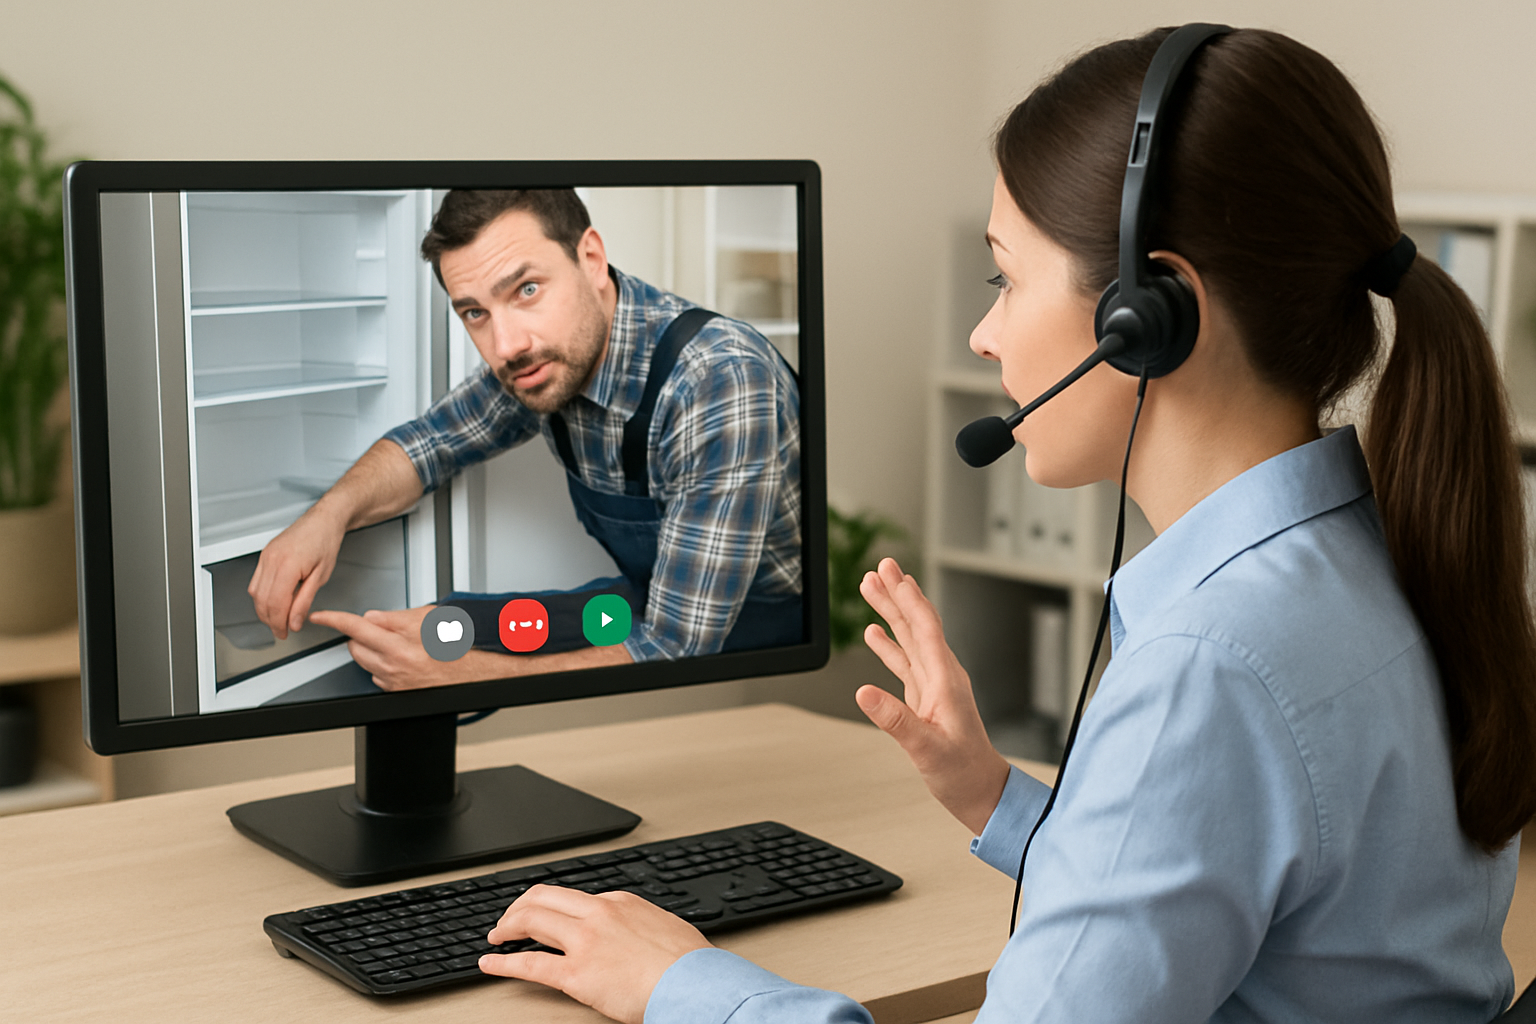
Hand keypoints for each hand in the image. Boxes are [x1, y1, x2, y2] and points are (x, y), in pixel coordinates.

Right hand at [248, 506, 347, 639]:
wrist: (323, 519)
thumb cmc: (326, 541)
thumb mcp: (321, 576)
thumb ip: (305, 601)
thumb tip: (294, 621)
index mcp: (287, 565)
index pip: (275, 604)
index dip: (278, 623)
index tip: (285, 633)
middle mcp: (271, 560)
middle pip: (262, 600)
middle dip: (270, 620)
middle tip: (282, 631)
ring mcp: (265, 557)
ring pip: (255, 593)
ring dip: (264, 610)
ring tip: (278, 620)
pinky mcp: (264, 555)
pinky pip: (256, 582)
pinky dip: (262, 596)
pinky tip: (273, 603)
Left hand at [309, 606, 457, 690]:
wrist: (473, 672)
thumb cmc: (457, 645)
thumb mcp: (428, 618)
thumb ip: (395, 617)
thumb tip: (372, 618)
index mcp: (398, 645)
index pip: (355, 627)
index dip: (333, 619)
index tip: (320, 616)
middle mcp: (392, 666)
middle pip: (354, 645)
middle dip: (361, 634)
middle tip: (382, 628)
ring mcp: (393, 681)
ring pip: (363, 661)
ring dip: (370, 649)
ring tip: (395, 643)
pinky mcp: (396, 691)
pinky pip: (376, 675)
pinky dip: (381, 665)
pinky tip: (401, 659)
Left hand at [480, 884, 711, 1023]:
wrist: (695, 984)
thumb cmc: (689, 963)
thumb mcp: (665, 927)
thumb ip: (641, 924)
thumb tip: (637, 931)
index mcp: (620, 902)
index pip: (574, 897)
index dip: (552, 906)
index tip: (543, 914)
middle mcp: (597, 914)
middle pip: (544, 898)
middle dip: (520, 907)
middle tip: (509, 920)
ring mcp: (584, 942)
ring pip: (531, 921)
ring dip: (507, 926)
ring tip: (496, 936)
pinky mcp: (576, 974)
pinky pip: (529, 964)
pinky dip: (503, 963)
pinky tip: (490, 964)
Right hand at [857, 557, 1010, 835]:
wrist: (982, 793)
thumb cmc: (963, 774)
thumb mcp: (927, 749)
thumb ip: (895, 720)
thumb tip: (864, 692)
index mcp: (945, 680)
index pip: (925, 628)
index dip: (907, 597)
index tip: (891, 572)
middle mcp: (941, 676)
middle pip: (916, 624)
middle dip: (897, 593)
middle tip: (880, 567)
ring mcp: (933, 686)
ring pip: (908, 639)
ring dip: (889, 613)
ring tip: (871, 589)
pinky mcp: (925, 699)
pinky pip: (904, 662)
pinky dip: (888, 646)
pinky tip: (874, 635)